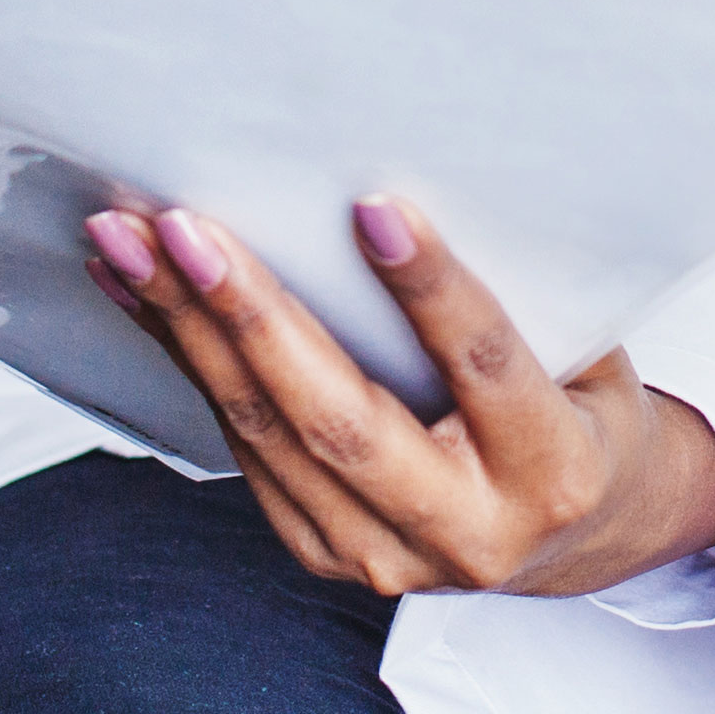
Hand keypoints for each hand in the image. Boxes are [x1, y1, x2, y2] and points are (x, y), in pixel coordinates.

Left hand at [83, 194, 714, 598]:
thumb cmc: (580, 399)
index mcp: (552, 468)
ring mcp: (384, 554)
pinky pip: (241, 446)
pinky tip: (137, 286)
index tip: (373, 203)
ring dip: (186, 327)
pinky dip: (184, 356)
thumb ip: (520, 280)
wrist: (578, 531)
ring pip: (268, 434)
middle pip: (340, 421)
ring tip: (127, 237)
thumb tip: (411, 158)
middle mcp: (466, 531)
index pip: (483, 365)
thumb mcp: (587, 343)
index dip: (429, 287)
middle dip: (251, 315)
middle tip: (183, 225)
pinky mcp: (324, 549)